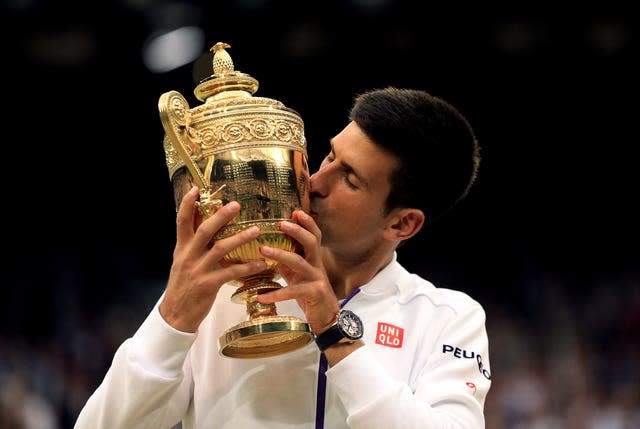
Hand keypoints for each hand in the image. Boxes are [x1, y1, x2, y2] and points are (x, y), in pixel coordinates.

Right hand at [159, 186, 266, 331]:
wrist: (175, 315)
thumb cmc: (183, 288)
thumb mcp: (182, 263)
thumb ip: (193, 246)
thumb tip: (205, 228)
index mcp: (181, 249)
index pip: (182, 222)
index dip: (188, 205)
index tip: (196, 189)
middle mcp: (188, 256)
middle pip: (204, 230)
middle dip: (220, 216)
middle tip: (236, 204)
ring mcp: (198, 270)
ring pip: (220, 249)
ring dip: (240, 238)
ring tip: (256, 230)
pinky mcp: (208, 285)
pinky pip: (231, 272)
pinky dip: (247, 267)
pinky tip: (262, 264)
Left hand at [257, 210, 339, 334]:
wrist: (327, 317)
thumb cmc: (310, 294)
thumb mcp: (297, 275)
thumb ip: (286, 263)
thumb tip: (266, 249)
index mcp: (313, 259)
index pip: (314, 236)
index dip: (307, 223)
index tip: (295, 211)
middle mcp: (317, 265)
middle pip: (311, 242)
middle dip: (297, 231)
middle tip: (280, 224)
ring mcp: (317, 279)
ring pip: (300, 263)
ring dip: (280, 255)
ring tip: (263, 250)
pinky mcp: (315, 293)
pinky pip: (293, 291)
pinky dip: (276, 294)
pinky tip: (261, 297)